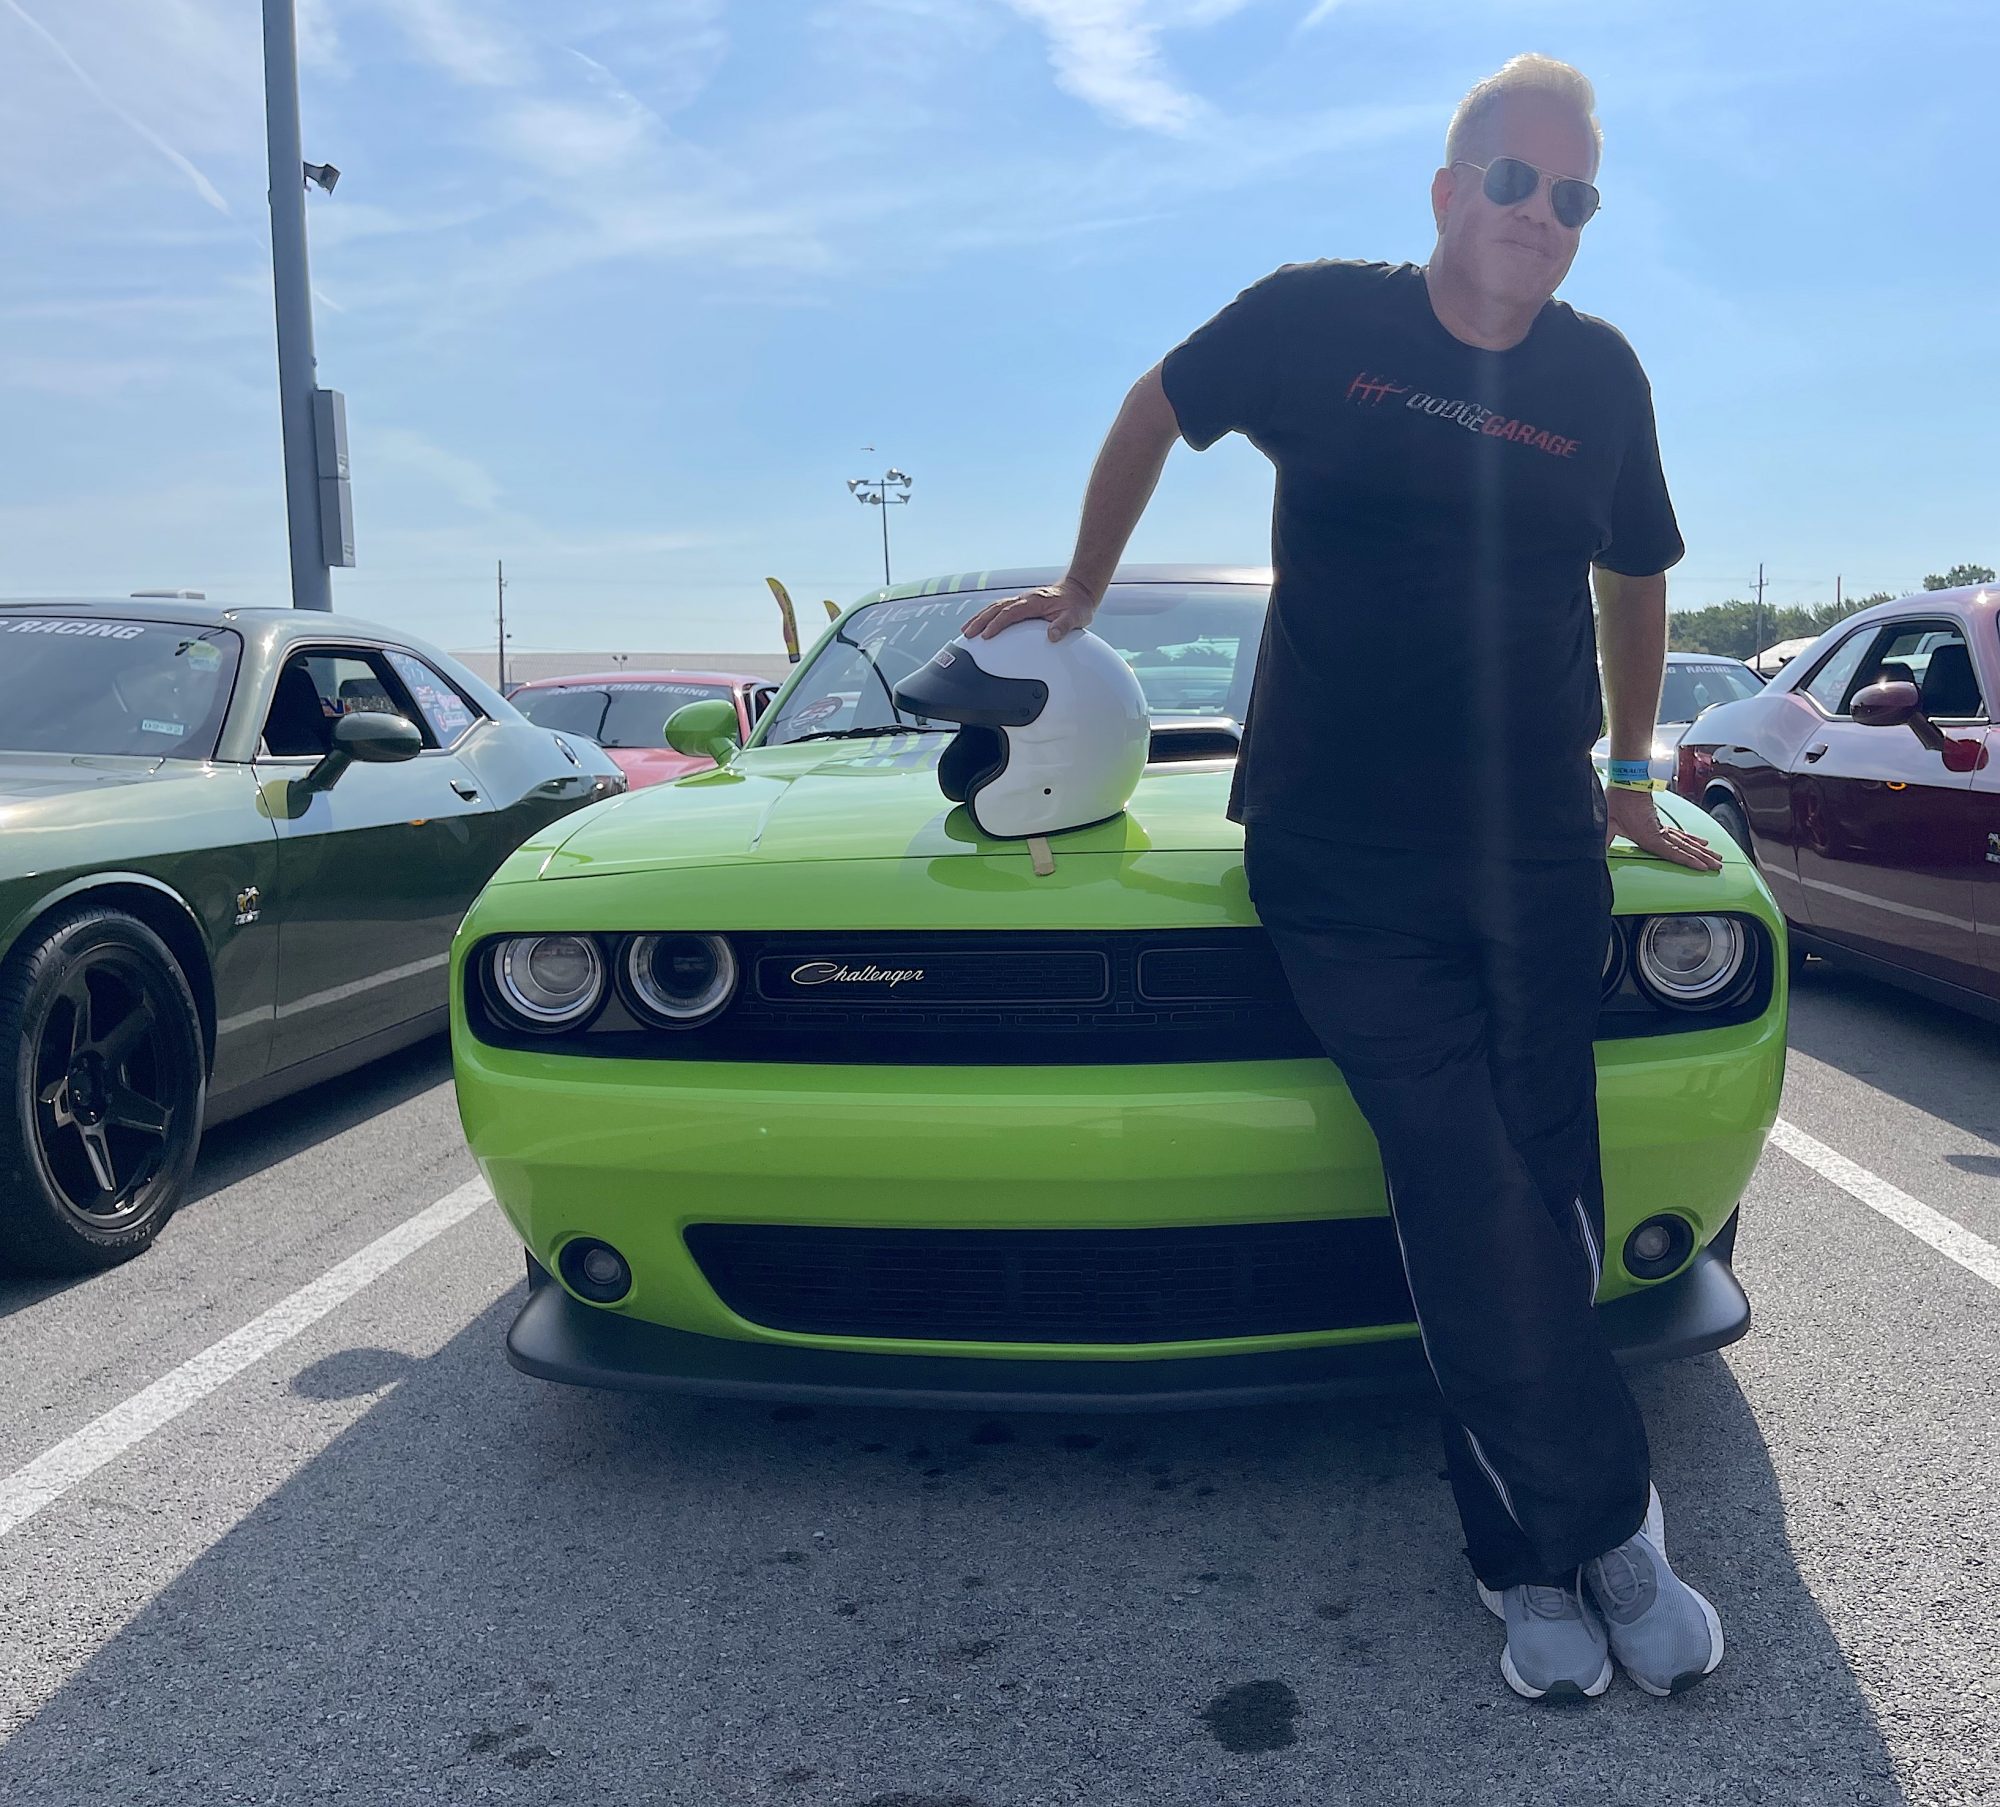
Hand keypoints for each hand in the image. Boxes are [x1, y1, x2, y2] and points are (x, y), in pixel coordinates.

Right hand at [963, 578, 1098, 641]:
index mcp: (1034, 602)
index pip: (1010, 613)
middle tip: (967, 634)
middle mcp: (1025, 599)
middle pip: (996, 609)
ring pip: (995, 608)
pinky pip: (1000, 609)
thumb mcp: (1075, 617)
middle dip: (980, 621)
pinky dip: (987, 616)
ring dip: (979, 618)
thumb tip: (1052, 636)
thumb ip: (1063, 626)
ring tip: (966, 630)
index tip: (986, 635)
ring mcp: (1021, 601)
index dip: (997, 624)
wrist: (1079, 591)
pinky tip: (980, 625)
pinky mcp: (1021, 605)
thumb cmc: (1076, 605)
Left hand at [1605, 785, 1723, 871]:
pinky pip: (1680, 833)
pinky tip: (1702, 843)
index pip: (1672, 852)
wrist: (1625, 781)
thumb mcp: (1607, 822)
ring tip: (1717, 858)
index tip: (1702, 867)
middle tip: (1717, 867)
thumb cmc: (1616, 801)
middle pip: (1685, 848)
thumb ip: (1602, 839)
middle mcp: (1659, 832)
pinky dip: (1693, 839)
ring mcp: (1661, 827)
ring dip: (1702, 850)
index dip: (1688, 860)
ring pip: (1686, 841)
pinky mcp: (1660, 822)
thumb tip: (1593, 852)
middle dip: (1702, 858)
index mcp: (1649, 835)